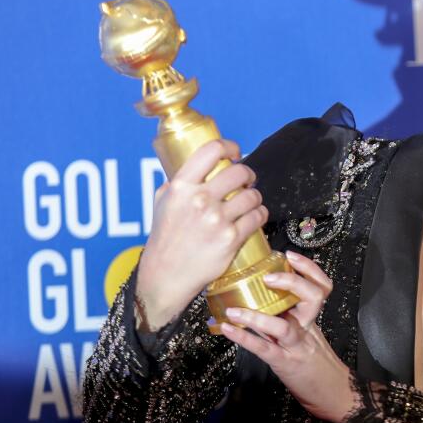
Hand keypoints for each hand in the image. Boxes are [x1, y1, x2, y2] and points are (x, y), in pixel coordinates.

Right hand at [136, 139, 266, 330]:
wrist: (166, 275)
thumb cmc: (164, 239)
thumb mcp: (161, 203)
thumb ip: (177, 182)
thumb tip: (196, 166)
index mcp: (181, 186)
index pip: (212, 150)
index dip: (230, 147)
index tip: (235, 153)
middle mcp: (199, 199)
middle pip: (239, 172)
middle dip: (248, 175)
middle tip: (247, 181)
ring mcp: (216, 219)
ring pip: (253, 195)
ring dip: (255, 197)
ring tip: (250, 202)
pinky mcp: (230, 238)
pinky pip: (258, 217)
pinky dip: (260, 214)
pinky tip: (255, 216)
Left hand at [219, 250, 356, 422]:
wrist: (333, 394)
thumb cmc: (316, 364)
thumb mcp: (307, 335)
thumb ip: (288, 317)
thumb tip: (258, 298)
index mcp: (312, 318)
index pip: (320, 287)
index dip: (309, 269)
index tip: (289, 256)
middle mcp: (307, 328)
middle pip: (312, 298)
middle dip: (293, 282)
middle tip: (268, 275)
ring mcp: (297, 346)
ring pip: (284, 327)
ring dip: (257, 316)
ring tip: (234, 309)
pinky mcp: (285, 364)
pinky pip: (264, 349)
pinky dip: (244, 338)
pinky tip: (227, 330)